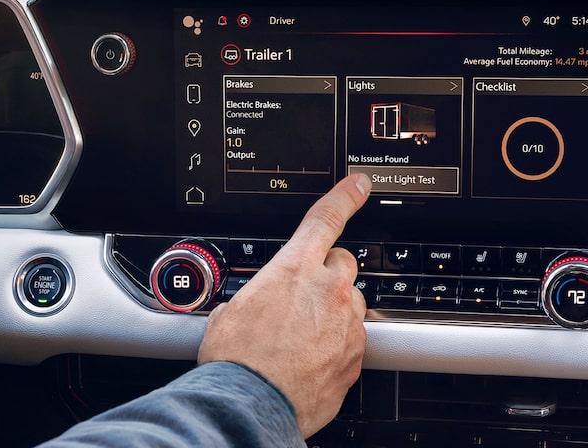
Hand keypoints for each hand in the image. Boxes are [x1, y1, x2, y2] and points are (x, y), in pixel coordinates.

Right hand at [198, 174, 370, 437]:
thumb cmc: (235, 361)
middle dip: (327, 275)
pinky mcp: (356, 357)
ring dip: (333, 313)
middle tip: (301, 299)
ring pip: (351, 305)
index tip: (359, 185)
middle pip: (343, 264)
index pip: (327, 218)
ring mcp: (348, 324)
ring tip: (301, 338)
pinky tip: (311, 360)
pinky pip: (353, 340)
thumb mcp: (228, 313)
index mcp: (295, 267)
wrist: (251, 404)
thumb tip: (244, 307)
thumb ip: (250, 297)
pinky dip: (337, 346)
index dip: (346, 196)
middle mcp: (329, 290)